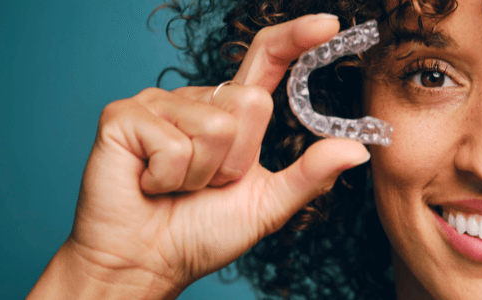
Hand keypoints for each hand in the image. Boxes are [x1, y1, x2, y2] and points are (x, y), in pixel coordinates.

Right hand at [28, 14, 365, 298]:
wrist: (147, 262)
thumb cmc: (200, 233)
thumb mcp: (268, 205)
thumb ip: (311, 175)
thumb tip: (357, 150)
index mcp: (232, 113)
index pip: (268, 60)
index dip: (296, 38)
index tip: (329, 26)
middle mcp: (197, 99)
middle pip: (251, 103)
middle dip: (238, 159)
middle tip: (207, 184)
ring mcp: (159, 103)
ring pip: (216, 127)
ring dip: (202, 174)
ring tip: (177, 186)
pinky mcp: (124, 116)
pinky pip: (173, 143)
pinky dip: (168, 178)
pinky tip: (150, 184)